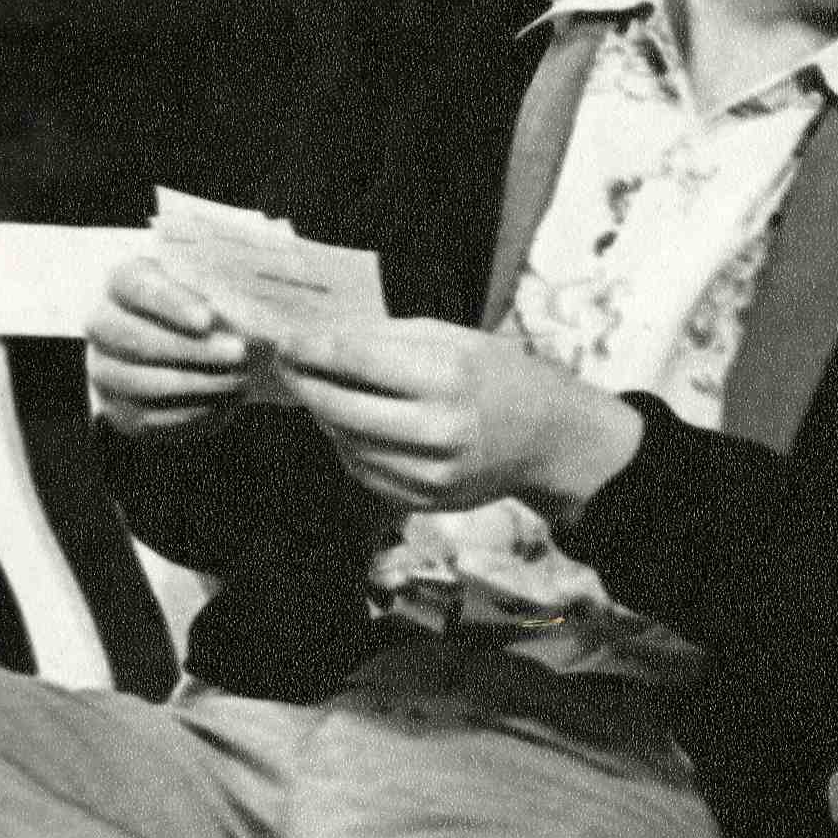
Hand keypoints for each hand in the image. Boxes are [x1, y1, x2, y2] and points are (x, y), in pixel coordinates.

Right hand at [85, 257, 252, 434]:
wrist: (226, 358)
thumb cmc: (225, 313)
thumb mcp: (230, 295)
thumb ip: (224, 298)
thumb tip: (226, 319)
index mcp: (126, 281)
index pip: (133, 284)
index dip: (169, 303)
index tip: (208, 319)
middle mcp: (103, 323)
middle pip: (134, 337)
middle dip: (190, 349)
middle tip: (239, 352)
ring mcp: (104, 368)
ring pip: (139, 382)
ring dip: (195, 383)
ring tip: (240, 379)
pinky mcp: (119, 409)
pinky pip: (148, 417)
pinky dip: (191, 410)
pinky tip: (226, 400)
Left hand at [270, 319, 642, 516]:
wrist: (551, 440)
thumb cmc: (501, 376)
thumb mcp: (455, 338)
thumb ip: (387, 337)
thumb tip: (319, 336)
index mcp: (449, 376)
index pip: (357, 359)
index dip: (312, 348)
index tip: (287, 340)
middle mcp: (439, 429)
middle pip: (340, 408)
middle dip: (304, 384)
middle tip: (287, 366)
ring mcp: (432, 472)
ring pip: (346, 444)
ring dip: (323, 416)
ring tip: (322, 393)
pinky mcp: (425, 500)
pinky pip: (364, 473)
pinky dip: (347, 447)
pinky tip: (351, 427)